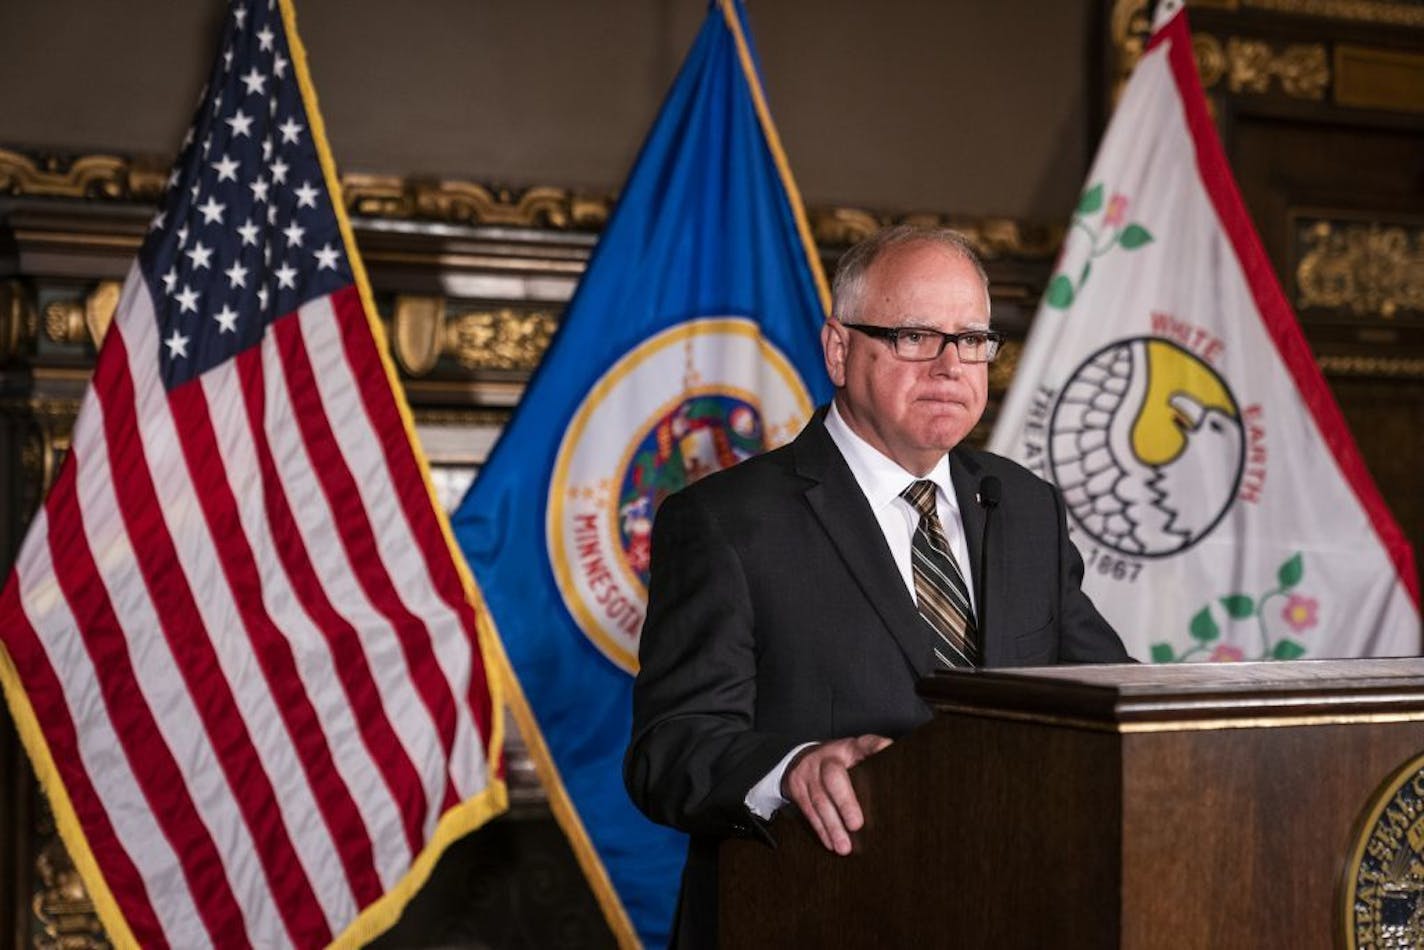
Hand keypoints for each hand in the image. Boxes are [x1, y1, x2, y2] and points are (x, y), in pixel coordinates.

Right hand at [780, 734, 890, 855]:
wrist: (802, 759)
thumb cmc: (839, 765)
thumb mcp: (855, 757)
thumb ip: (872, 767)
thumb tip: (899, 786)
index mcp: (849, 748)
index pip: (864, 744)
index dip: (875, 747)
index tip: (887, 750)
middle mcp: (827, 756)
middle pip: (834, 777)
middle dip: (845, 803)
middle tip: (856, 825)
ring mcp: (809, 771)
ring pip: (820, 800)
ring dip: (833, 826)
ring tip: (845, 846)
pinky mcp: (796, 786)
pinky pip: (808, 811)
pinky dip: (821, 829)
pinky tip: (831, 842)